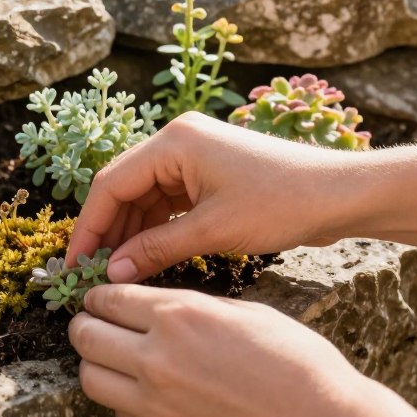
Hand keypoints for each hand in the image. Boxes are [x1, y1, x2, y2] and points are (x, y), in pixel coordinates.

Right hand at [67, 111, 357, 282]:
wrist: (342, 194)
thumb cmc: (283, 204)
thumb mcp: (212, 231)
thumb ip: (155, 250)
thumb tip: (111, 273)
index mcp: (173, 143)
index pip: (111, 184)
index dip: (89, 225)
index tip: (75, 263)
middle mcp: (177, 142)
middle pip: (123, 188)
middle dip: (107, 231)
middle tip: (92, 272)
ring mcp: (192, 157)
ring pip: (143, 197)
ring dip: (130, 232)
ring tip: (116, 272)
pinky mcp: (207, 174)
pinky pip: (166, 201)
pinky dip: (154, 229)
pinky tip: (144, 258)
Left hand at [70, 284, 416, 416]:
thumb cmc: (293, 361)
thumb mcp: (239, 311)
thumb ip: (187, 308)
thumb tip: (149, 307)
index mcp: (177, 315)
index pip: (106, 299)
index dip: (97, 297)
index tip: (99, 300)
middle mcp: (156, 358)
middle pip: (85, 336)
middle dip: (85, 326)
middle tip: (95, 326)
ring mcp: (156, 405)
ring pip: (90, 378)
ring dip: (96, 365)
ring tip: (114, 362)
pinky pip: (120, 416)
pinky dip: (124, 403)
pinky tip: (146, 396)